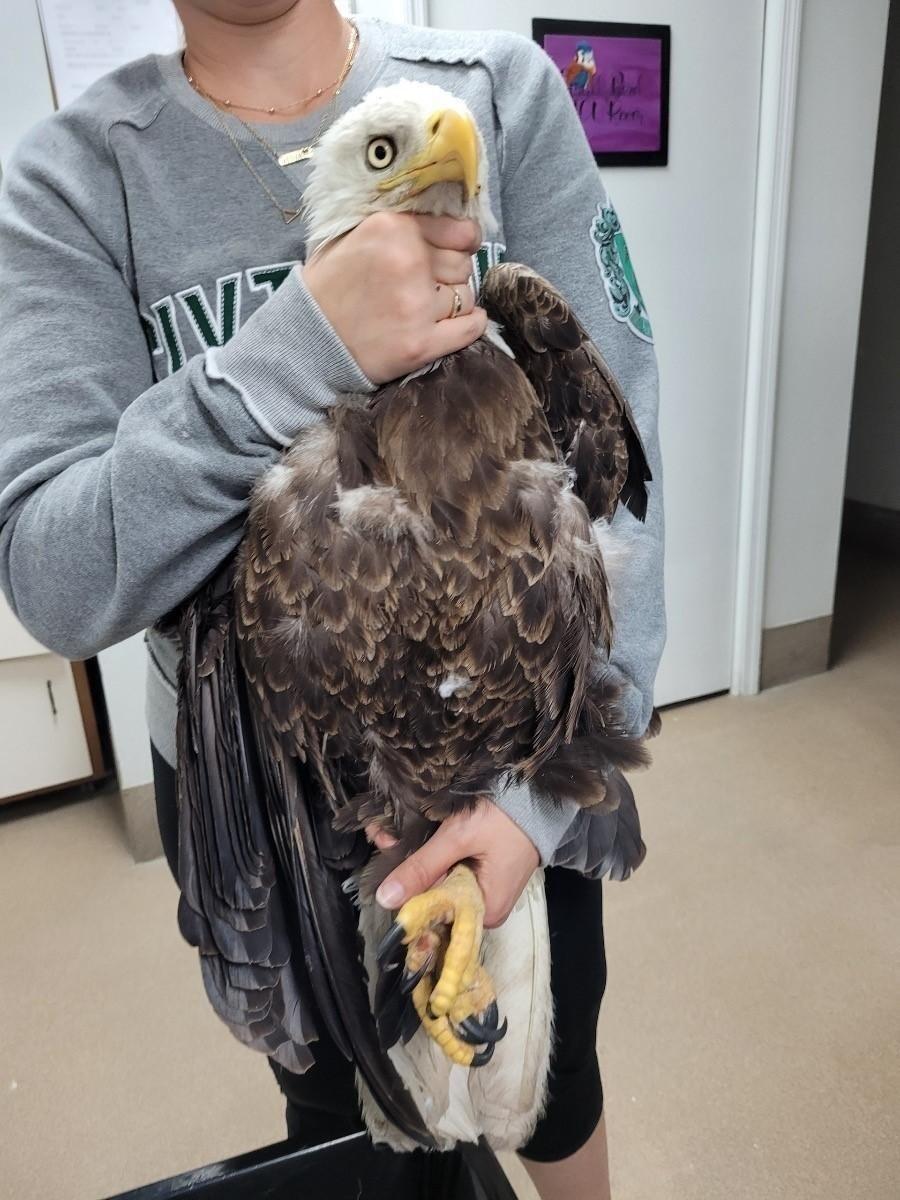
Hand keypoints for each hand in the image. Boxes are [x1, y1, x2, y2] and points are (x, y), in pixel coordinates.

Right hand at [301, 212, 487, 383]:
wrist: (308, 337)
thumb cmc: (332, 285)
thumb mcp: (358, 235)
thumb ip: (400, 225)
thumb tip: (452, 225)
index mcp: (393, 228)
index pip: (461, 232)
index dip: (462, 242)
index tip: (456, 250)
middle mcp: (409, 262)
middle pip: (463, 265)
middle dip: (451, 274)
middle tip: (427, 284)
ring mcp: (416, 306)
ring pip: (467, 296)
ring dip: (455, 302)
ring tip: (428, 307)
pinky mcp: (420, 344)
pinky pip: (470, 328)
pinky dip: (471, 325)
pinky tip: (456, 324)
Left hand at [369, 801, 539, 928]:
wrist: (538, 793)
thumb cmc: (505, 818)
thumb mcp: (459, 839)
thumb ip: (422, 868)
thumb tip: (385, 899)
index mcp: (484, 912)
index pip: (433, 914)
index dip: (404, 892)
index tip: (383, 860)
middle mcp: (484, 909)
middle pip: (435, 898)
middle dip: (407, 870)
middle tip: (383, 837)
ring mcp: (485, 891)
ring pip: (440, 883)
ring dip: (417, 861)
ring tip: (391, 834)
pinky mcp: (485, 874)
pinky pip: (452, 872)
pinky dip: (434, 856)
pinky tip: (413, 838)